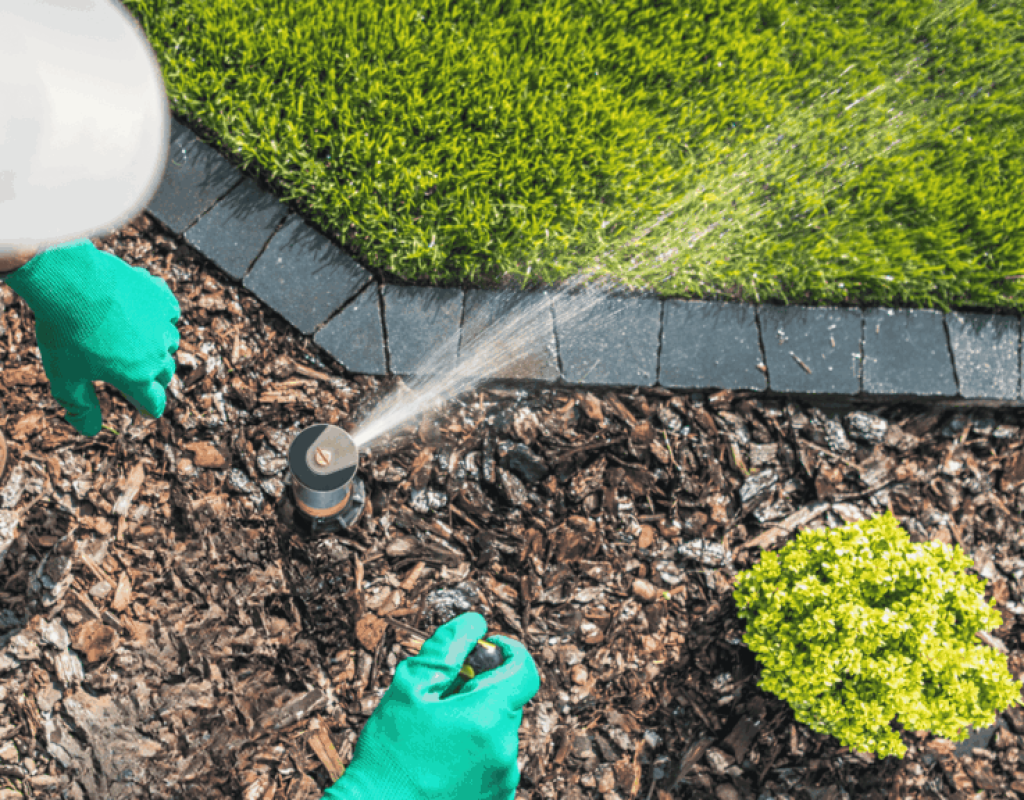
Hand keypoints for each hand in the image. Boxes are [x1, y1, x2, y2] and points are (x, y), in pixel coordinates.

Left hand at [5, 240, 179, 435]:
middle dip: (152, 378)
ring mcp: (162, 325)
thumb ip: (81, 407)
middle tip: (133, 373)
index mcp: (137, 378)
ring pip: (169, 343)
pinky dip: (160, 316)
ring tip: (135, 340)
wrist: (70, 280)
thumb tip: (91, 431)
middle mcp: (157, 354)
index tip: (143, 409)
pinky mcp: (161, 298)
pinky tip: (144, 313)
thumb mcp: (65, 377)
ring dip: (156, 346)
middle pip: (164, 374)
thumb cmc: (65, 332)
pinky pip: (169, 312)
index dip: (147, 408)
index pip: (154, 402)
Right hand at [323, 612, 539, 799]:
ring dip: (475, 723)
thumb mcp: (409, 689)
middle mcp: (505, 751)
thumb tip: (474, 623)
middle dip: (479, 690)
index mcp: (488, 717)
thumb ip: (446, 648)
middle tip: (439, 698)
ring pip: (498, 733)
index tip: (483, 650)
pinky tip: (440, 762)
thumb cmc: (389, 757)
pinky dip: (474, 753)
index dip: (508, 652)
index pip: (525, 671)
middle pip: (507, 702)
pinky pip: (493, 763)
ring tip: (434, 736)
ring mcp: (503, 781)